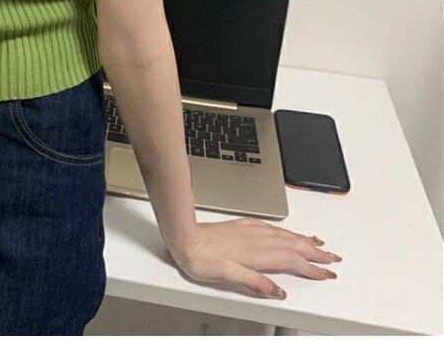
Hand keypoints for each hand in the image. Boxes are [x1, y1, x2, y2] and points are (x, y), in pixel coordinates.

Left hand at [168, 217, 341, 298]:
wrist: (185, 236)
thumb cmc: (201, 258)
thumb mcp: (226, 276)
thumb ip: (254, 282)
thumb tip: (278, 291)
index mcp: (256, 254)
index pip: (292, 261)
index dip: (311, 269)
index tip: (326, 274)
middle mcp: (257, 240)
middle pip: (294, 246)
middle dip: (315, 253)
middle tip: (333, 258)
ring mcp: (250, 231)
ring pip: (285, 235)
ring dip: (304, 240)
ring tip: (319, 243)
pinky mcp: (243, 226)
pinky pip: (272, 228)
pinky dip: (286, 231)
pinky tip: (288, 232)